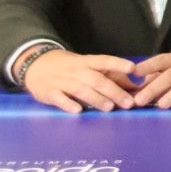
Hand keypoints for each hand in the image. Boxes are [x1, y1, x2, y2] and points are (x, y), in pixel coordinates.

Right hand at [23, 49, 139, 114]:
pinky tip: (78, 111)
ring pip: (80, 89)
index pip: (103, 60)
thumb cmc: (69, 68)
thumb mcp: (87, 67)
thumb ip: (110, 76)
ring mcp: (61, 81)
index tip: (132, 68)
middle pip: (96, 79)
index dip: (118, 63)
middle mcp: (75, 70)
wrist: (36, 64)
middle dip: (113, 91)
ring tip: (109, 108)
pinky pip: (59, 98)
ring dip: (96, 98)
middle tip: (128, 103)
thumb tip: (135, 87)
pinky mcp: (49, 92)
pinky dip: (68, 104)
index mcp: (86, 62)